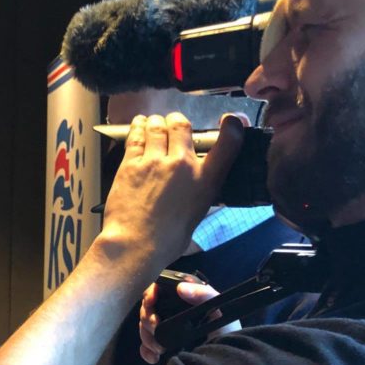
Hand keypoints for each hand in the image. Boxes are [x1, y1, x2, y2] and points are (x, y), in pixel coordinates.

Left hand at [98, 113, 246, 269]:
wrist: (136, 244)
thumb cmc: (167, 238)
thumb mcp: (197, 214)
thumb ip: (199, 193)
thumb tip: (198, 187)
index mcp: (205, 180)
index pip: (228, 143)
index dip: (232, 126)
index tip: (231, 120)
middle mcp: (182, 165)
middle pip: (182, 125)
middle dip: (177, 122)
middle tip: (173, 125)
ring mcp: (155, 162)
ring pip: (157, 126)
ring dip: (156, 123)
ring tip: (154, 125)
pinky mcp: (131, 164)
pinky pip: (136, 136)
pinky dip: (138, 127)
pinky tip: (139, 125)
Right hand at [139, 279, 241, 364]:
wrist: (227, 363)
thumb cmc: (228, 334)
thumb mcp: (221, 311)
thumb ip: (205, 295)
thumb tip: (181, 288)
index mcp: (185, 301)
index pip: (160, 290)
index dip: (151, 293)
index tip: (151, 301)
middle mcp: (173, 314)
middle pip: (148, 309)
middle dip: (148, 319)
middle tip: (156, 328)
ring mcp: (167, 332)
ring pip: (144, 328)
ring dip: (147, 337)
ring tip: (160, 348)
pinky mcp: (164, 348)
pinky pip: (145, 347)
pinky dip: (146, 351)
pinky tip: (155, 357)